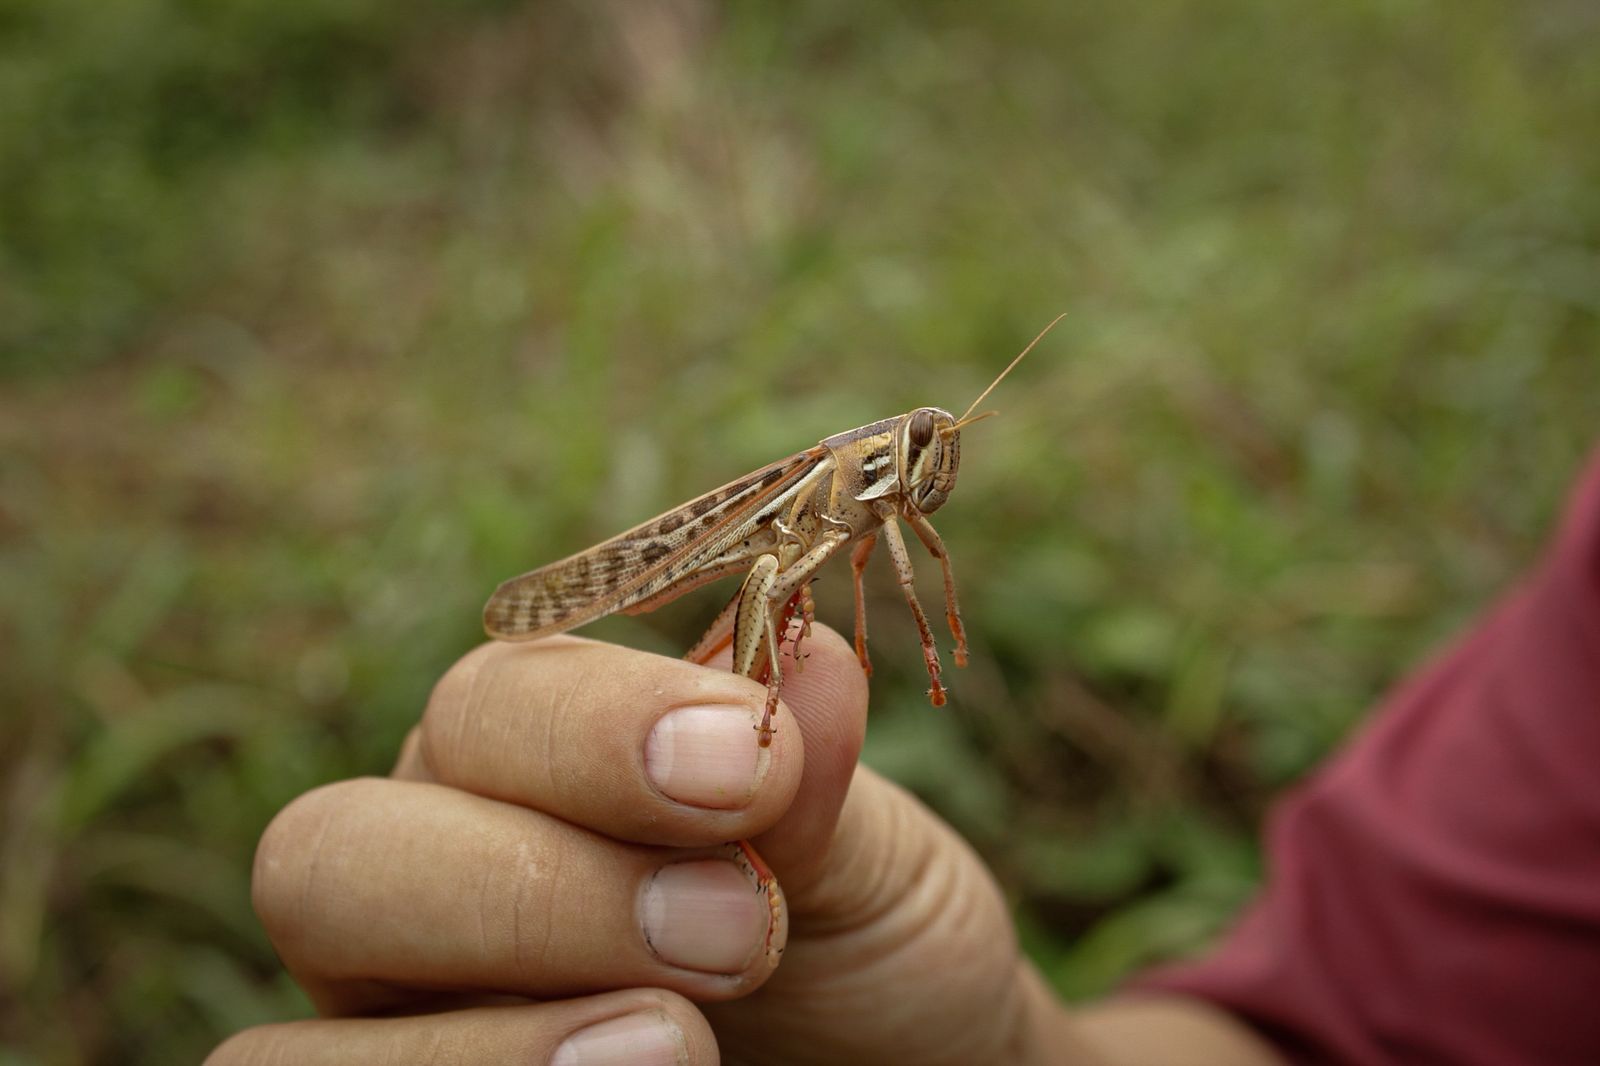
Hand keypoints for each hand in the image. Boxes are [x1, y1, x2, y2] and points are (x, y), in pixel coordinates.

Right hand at [208, 626, 1079, 1063]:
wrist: (896, 1063)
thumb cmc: (866, 954)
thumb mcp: (868, 862)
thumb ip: (811, 779)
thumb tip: (811, 662)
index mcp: (523, 768)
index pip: (482, 709)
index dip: (596, 732)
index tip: (750, 768)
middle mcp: (427, 888)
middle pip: (328, 860)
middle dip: (525, 892)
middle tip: (732, 930)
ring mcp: (402, 1024)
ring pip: (281, 1047)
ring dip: (483, 1044)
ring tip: (679, 1048)